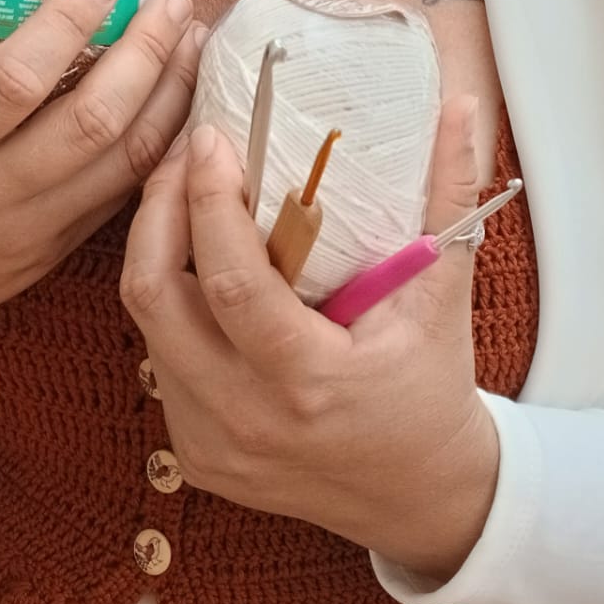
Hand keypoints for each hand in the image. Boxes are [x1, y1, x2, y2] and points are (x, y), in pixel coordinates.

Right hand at [0, 0, 204, 400]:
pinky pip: (124, 197)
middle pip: (90, 123)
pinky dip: (162, 145)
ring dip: (171, 96)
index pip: (10, 82)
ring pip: (125, 164)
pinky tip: (180, 98)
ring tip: (192, 38)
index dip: (65, 27)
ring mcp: (26, 233)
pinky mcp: (54, 255)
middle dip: (146, 54)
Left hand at [119, 94, 499, 581]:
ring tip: (185, 195)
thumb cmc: (433, 386)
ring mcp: (211, 445)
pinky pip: (157, 360)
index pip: (232, 282)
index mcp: (310, 382)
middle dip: (157, 211)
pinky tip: (196, 264)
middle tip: (183, 158)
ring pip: (145, 325)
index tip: (211, 139)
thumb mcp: (445, 291)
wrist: (421, 496)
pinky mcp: (195, 455)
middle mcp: (247, 420)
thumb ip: (450, 195)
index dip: (208, 201)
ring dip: (155, 251)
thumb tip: (459, 106)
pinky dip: (168, 304)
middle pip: (154, 298)